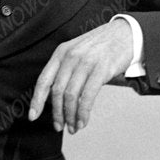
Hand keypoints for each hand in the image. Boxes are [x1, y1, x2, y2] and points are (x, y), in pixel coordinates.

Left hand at [28, 18, 134, 133]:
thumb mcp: (78, 51)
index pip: (43, 80)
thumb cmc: (102, 45)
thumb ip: (66, 69)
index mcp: (61, 52)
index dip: (36, 101)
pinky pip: (87, 96)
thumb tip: (57, 98)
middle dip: (57, 113)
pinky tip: (83, 121)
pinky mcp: (101, 69)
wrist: (127, 32)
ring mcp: (86, 62)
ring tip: (74, 127)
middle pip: (57, 91)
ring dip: (71, 116)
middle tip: (60, 127)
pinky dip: (83, 112)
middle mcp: (70, 56)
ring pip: (70, 96)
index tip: (33, 116)